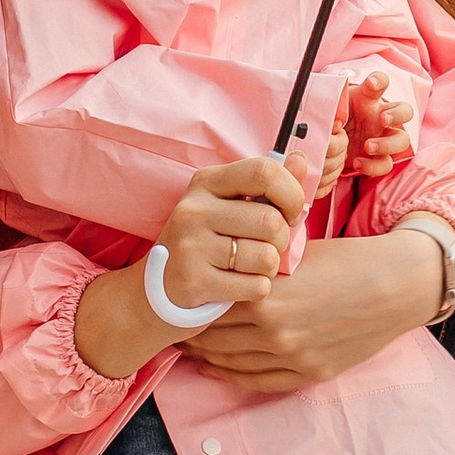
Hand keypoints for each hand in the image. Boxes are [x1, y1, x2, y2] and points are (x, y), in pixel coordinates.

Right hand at [72, 155, 310, 382]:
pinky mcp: (193, 281)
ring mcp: (190, 245)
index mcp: (205, 182)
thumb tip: (301, 160)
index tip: (290, 213)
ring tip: (248, 267)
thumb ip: (267, 187)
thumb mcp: (227, 208)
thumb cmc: (204, 246)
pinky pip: (256, 286)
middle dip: (281, 240)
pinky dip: (256, 290)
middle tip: (266, 248)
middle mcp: (194, 209)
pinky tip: (237, 286)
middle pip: (271, 221)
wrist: (154, 294)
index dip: (290, 194)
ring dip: (268, 268)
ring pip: (267, 256)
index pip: (264, 171)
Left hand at [180, 226, 445, 394]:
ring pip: (231, 363)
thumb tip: (219, 269)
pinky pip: (257, 381)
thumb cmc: (346, 260)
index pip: (209, 307)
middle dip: (192, 333)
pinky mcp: (309, 374)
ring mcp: (291, 358)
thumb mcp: (293, 255)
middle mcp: (273, 333)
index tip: (177, 300)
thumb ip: (254, 268)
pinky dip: (232, 376)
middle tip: (174, 326)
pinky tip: (217, 369)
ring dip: (206, 356)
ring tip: (190, 348)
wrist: (395, 285)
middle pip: (214, 338)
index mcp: (265, 297)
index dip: (189, 305)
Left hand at [336, 70, 414, 182]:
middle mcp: (381, 116)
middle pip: (405, 111)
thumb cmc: (333, 118)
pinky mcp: (379, 157)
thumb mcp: (329, 110)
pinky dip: (373, 166)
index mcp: (368, 98)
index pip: (380, 82)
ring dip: (387, 144)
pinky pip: (386, 163)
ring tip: (368, 146)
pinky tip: (358, 163)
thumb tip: (331, 123)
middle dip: (397, 114)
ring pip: (402, 140)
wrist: (331, 141)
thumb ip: (331, 112)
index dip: (379, 81)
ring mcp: (383, 137)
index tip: (372, 84)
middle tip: (383, 119)